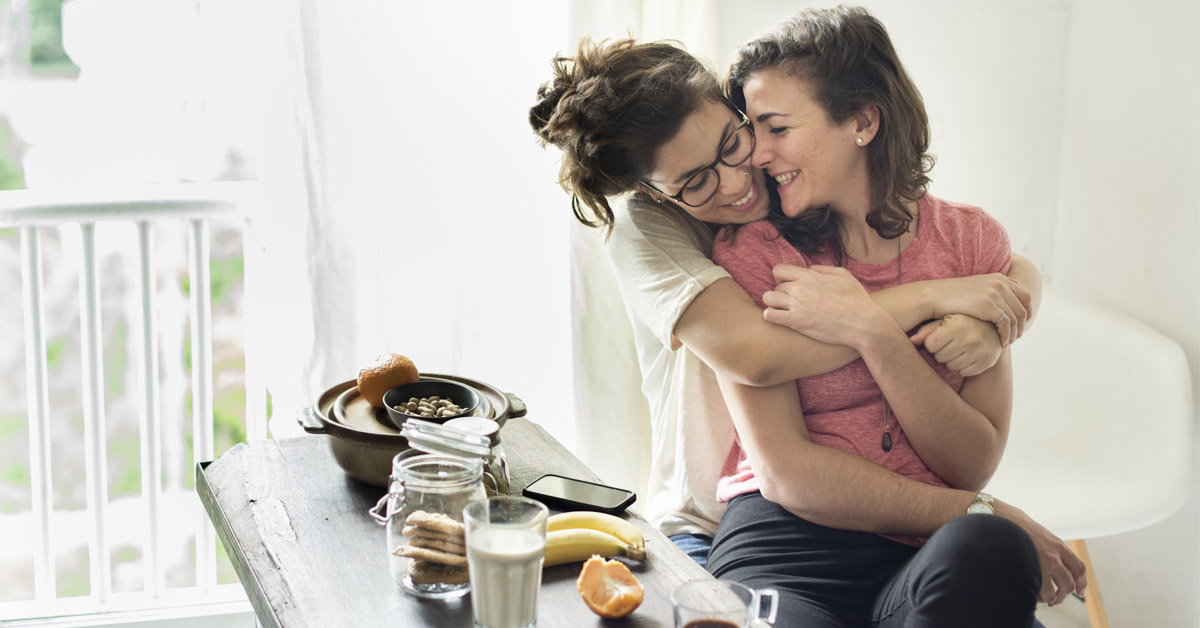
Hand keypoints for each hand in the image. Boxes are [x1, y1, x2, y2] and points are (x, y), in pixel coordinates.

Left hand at [763, 264, 895, 348]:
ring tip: (783, 311)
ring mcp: (796, 305)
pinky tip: (781, 320)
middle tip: (792, 304)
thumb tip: (809, 269)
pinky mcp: (796, 322)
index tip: (789, 287)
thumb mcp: (843, 275)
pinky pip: (769, 316)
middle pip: (775, 287)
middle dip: (781, 295)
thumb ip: (822, 269)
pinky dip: (772, 317)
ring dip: (773, 304)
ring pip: (768, 299)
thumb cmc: (857, 300)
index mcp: (809, 275)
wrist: (864, 324)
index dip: (781, 279)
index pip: (778, 270)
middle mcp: (800, 288)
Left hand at [909, 314, 1002, 376]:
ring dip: (951, 360)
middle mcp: (969, 338)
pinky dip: (963, 366)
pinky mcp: (987, 362)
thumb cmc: (962, 322)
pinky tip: (968, 355)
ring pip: (951, 366)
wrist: (993, 327)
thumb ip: (927, 330)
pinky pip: (964, 372)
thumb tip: (911, 340)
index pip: (930, 345)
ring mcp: (980, 351)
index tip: (939, 338)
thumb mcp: (944, 320)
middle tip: (950, 344)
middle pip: (940, 357)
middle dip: (941, 352)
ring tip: (958, 349)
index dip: (932, 343)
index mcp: (956, 326)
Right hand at [929, 274, 1030, 346]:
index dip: (1027, 311)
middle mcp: (1000, 284)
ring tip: (1009, 342)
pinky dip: (1006, 336)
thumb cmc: (953, 294)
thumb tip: (1016, 284)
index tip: (1023, 324)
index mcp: (999, 278)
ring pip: (1016, 318)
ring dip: (1015, 333)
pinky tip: (1002, 343)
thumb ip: (997, 284)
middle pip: (1023, 308)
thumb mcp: (978, 284)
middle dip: (1022, 325)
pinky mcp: (988, 306)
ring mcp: (994, 294)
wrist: (934, 297)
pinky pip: (1005, 324)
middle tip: (1017, 337)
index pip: (1025, 295)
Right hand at [995, 500, 1087, 605]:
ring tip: (1040, 597)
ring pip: (1053, 593)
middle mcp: (1053, 556)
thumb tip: (1051, 560)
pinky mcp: (1026, 570)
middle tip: (1056, 598)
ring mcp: (1040, 565)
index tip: (1080, 592)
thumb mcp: (1038, 531)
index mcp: (1058, 545)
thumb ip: (1048, 546)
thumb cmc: (1012, 522)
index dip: (1082, 583)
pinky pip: (1036, 592)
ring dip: (1049, 598)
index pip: (1079, 569)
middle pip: (1068, 584)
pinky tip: (1029, 592)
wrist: (996, 517)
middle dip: (1063, 595)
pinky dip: (1035, 596)